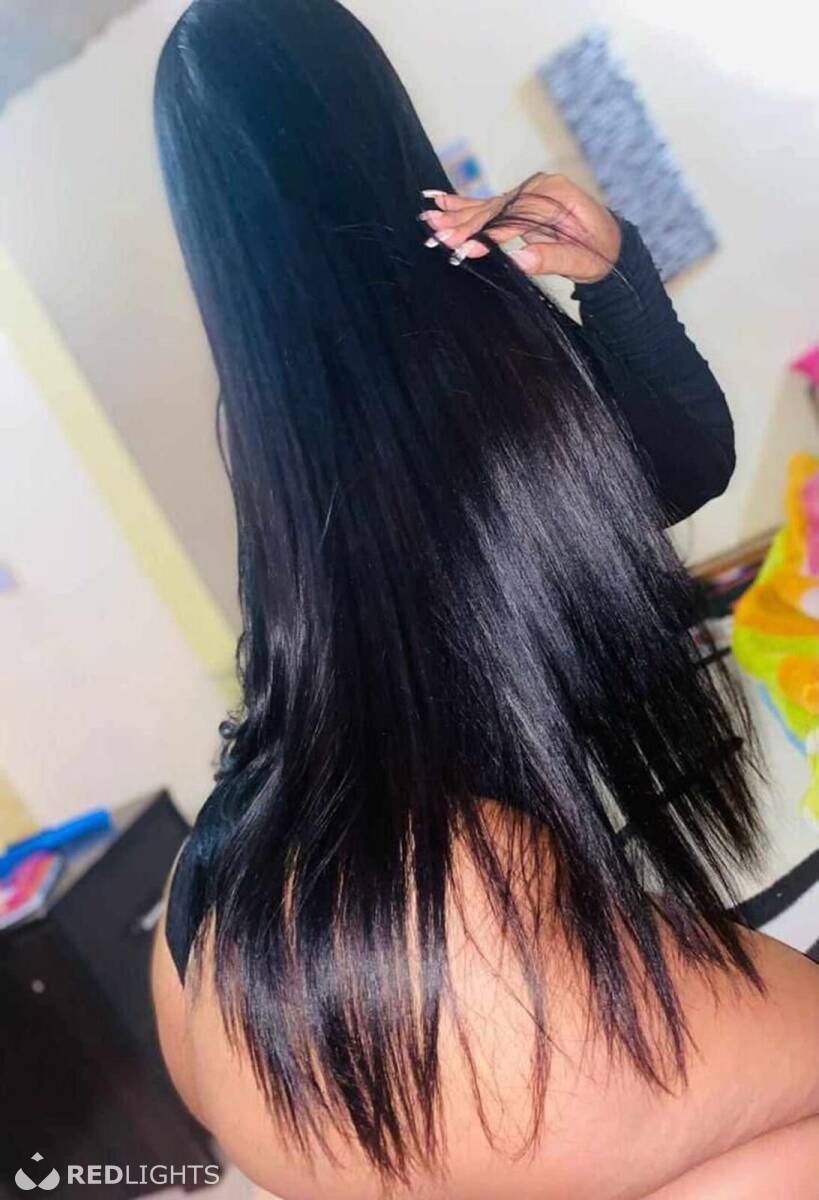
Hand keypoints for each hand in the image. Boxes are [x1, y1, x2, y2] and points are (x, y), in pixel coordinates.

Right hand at [418, 173, 621, 283]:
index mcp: (556, 196)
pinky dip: (466, 205)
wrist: (611, 245)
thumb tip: (521, 257)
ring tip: (428, 218)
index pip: (512, 216)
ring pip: (488, 206)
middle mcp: (540, 188)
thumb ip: (552, 257)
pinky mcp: (522, 201)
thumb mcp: (584, 261)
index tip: (463, 247)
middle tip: (435, 235)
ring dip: (457, 215)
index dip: (486, 233)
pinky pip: (491, 204)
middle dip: (464, 224)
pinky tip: (441, 200)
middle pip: (495, 208)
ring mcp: (529, 192)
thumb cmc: (601, 254)